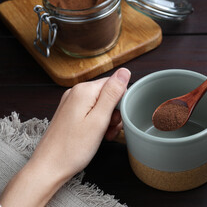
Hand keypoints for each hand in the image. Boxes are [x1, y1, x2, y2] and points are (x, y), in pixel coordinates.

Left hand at [0, 68, 130, 206]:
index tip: (117, 118)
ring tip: (104, 135)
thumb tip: (124, 72)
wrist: (49, 167)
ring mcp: (71, 103)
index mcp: (84, 90)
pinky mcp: (70, 113)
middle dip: (114, 112)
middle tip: (110, 129)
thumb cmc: (73, 148)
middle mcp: (76, 93)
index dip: (121, 102)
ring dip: (107, 120)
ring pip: (101, 104)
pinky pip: (91, 112)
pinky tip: (97, 135)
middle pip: (108, 94)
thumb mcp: (99, 119)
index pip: (114, 84)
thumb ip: (112, 93)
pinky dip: (98, 123)